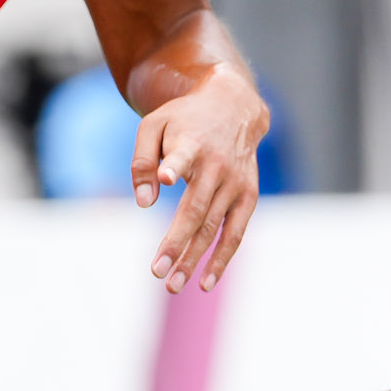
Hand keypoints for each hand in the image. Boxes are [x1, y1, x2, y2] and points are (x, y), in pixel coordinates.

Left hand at [134, 75, 268, 292]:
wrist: (234, 106)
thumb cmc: (184, 120)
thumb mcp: (154, 125)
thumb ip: (143, 161)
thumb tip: (144, 203)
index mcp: (192, 144)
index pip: (183, 157)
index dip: (173, 166)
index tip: (165, 176)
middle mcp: (217, 166)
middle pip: (195, 211)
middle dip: (176, 243)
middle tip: (157, 272)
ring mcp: (236, 184)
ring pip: (213, 228)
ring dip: (194, 258)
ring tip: (173, 284)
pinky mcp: (248, 196)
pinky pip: (235, 233)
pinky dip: (222, 258)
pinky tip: (205, 282)